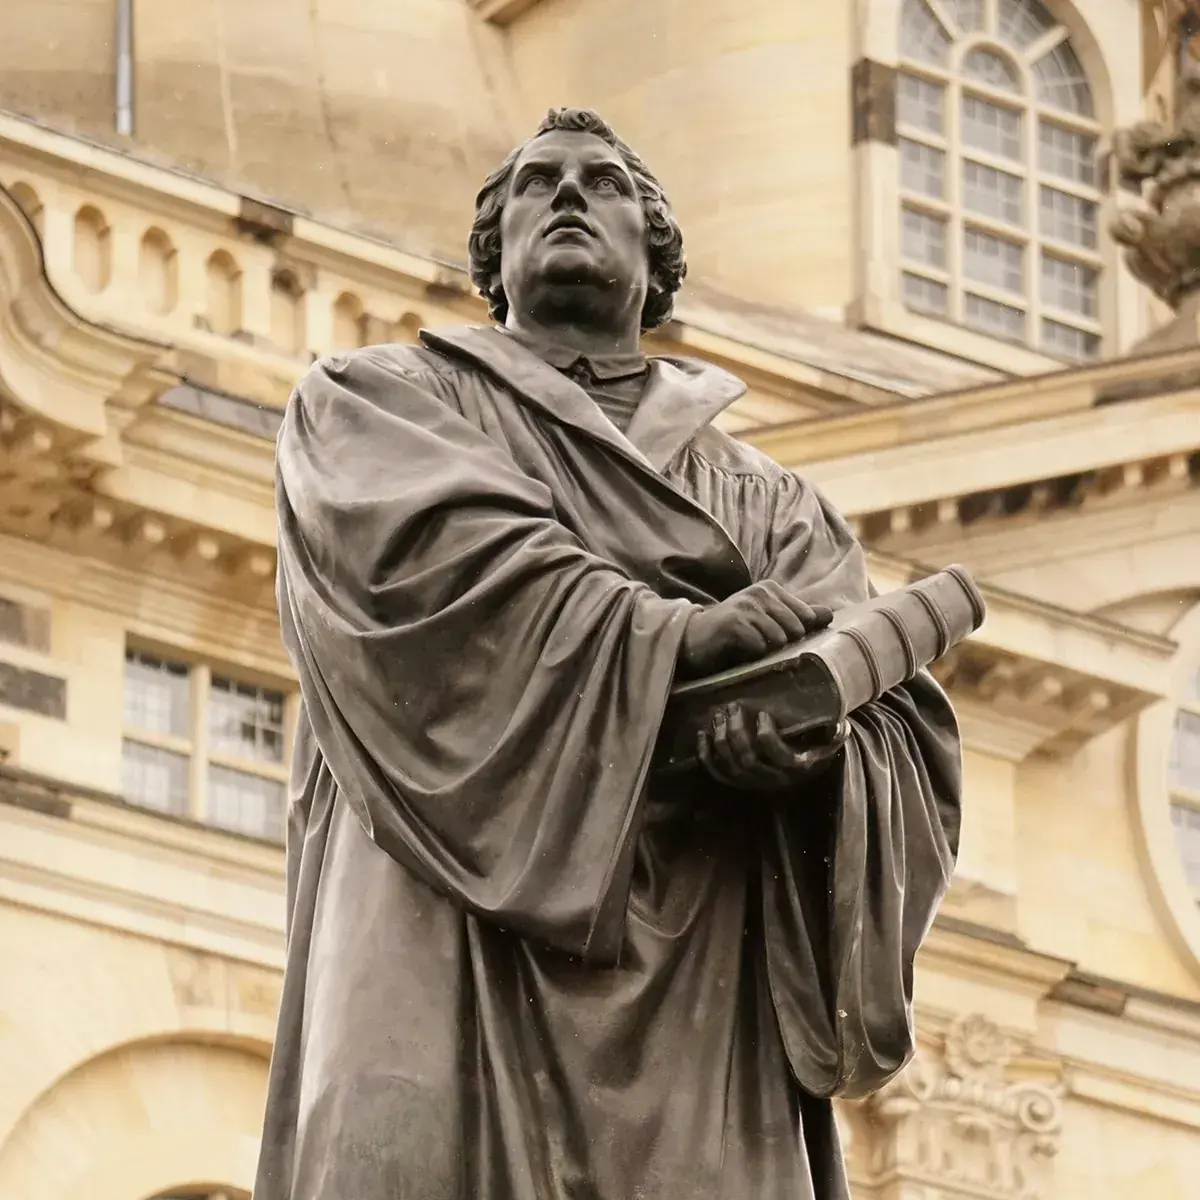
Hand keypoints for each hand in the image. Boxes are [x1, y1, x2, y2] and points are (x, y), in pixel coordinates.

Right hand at [678, 581, 832, 679]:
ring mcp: (746, 605)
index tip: (775, 637)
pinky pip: (760, 646)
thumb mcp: (768, 620)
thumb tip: (829, 615)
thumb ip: (799, 616)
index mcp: (771, 588)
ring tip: (748, 646)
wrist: (695, 639)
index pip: (807, 617)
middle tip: (760, 643)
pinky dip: (751, 654)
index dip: (796, 634)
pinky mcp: (734, 622)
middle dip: (782, 643)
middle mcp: (760, 591)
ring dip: (765, 650)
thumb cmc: (735, 631)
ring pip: (779, 638)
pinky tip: (738, 649)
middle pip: (796, 629)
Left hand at [697, 703, 848, 790]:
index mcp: (798, 767)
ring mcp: (755, 784)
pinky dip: (707, 756)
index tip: (762, 714)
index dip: (767, 736)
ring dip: (721, 740)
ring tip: (718, 716)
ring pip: (732, 767)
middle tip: (733, 707)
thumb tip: (838, 724)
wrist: (807, 770)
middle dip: (737, 732)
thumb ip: (834, 731)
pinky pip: (719, 775)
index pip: (780, 757)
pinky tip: (702, 735)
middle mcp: (775, 780)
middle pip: (749, 760)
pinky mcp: (740, 783)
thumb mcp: (831, 738)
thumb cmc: (817, 746)